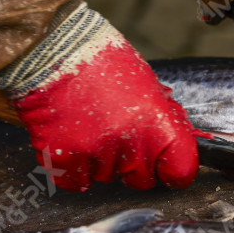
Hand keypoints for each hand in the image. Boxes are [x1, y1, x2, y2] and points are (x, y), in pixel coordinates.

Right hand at [0, 5, 200, 191]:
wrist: (53, 50)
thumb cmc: (103, 62)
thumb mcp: (148, 86)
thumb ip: (162, 120)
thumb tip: (176, 142)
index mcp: (158, 127)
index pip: (180, 171)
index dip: (175, 171)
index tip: (168, 168)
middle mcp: (130, 146)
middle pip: (142, 180)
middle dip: (134, 165)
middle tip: (119, 135)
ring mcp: (96, 156)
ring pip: (108, 179)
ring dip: (101, 161)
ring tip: (90, 126)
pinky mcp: (64, 161)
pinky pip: (76, 182)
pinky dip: (73, 168)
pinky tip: (72, 140)